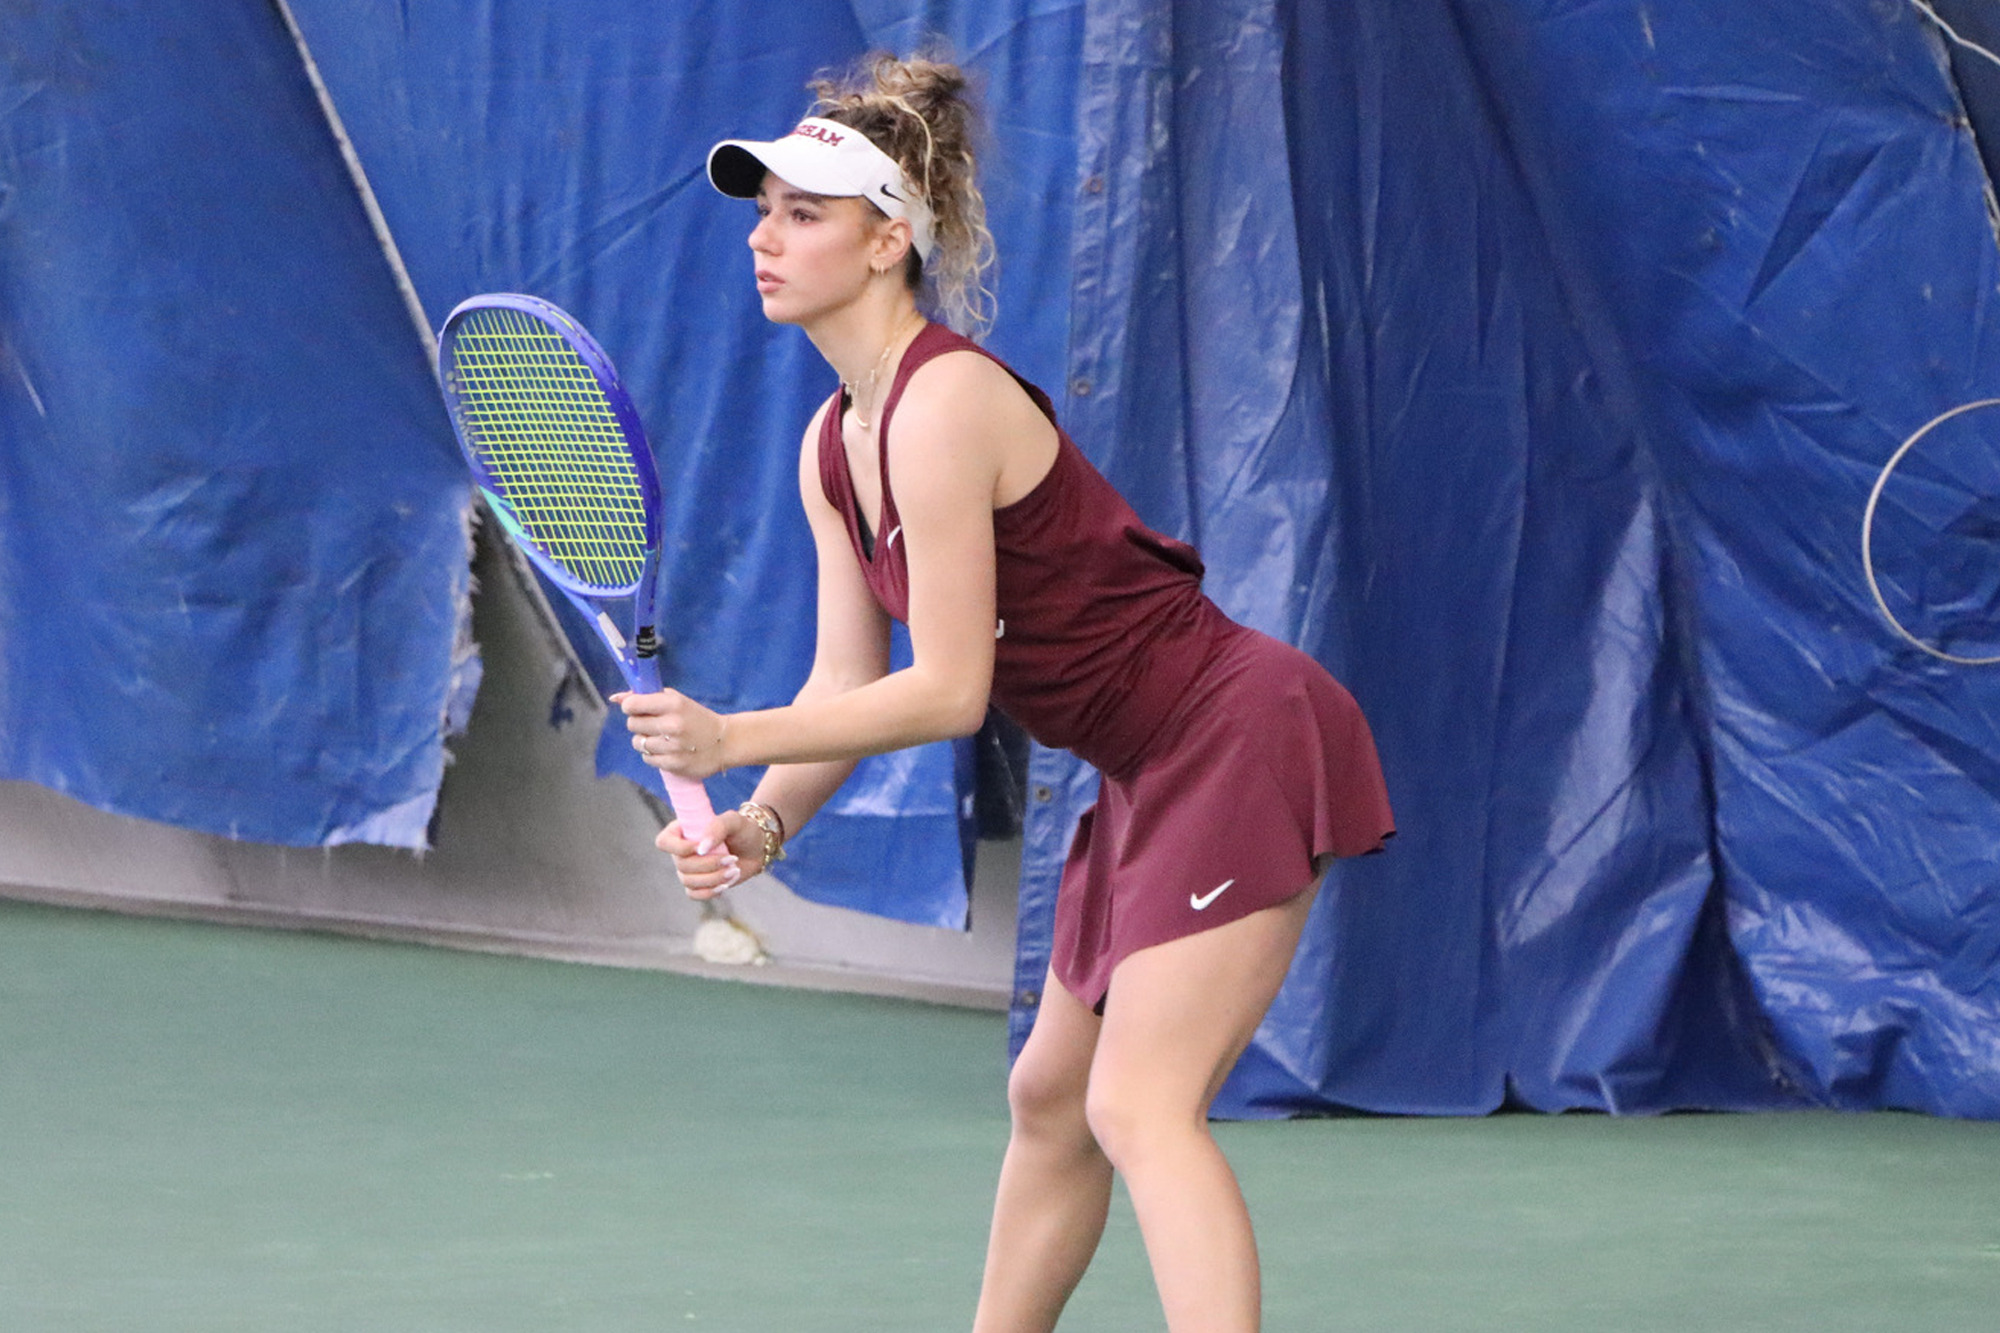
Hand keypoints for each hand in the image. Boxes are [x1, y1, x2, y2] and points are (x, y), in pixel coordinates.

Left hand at [613, 688, 730, 779]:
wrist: (725, 742)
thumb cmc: (696, 718)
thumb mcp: (676, 701)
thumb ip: (646, 697)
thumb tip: (614, 697)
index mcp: (673, 704)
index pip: (632, 704)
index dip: (631, 707)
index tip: (638, 709)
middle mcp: (672, 724)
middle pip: (632, 724)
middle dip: (640, 724)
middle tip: (655, 725)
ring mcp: (673, 746)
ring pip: (638, 743)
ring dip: (646, 741)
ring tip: (662, 739)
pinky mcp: (674, 764)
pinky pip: (647, 759)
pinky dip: (654, 755)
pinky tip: (667, 751)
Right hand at [655, 809, 764, 898]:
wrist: (756, 847)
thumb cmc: (743, 829)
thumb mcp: (733, 821)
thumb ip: (717, 827)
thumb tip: (701, 849)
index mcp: (682, 831)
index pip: (664, 842)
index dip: (680, 848)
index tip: (702, 848)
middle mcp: (681, 851)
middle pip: (681, 865)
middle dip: (708, 865)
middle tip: (732, 859)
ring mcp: (688, 869)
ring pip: (688, 881)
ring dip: (714, 878)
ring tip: (734, 870)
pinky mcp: (699, 884)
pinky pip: (693, 894)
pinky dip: (710, 891)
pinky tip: (726, 883)